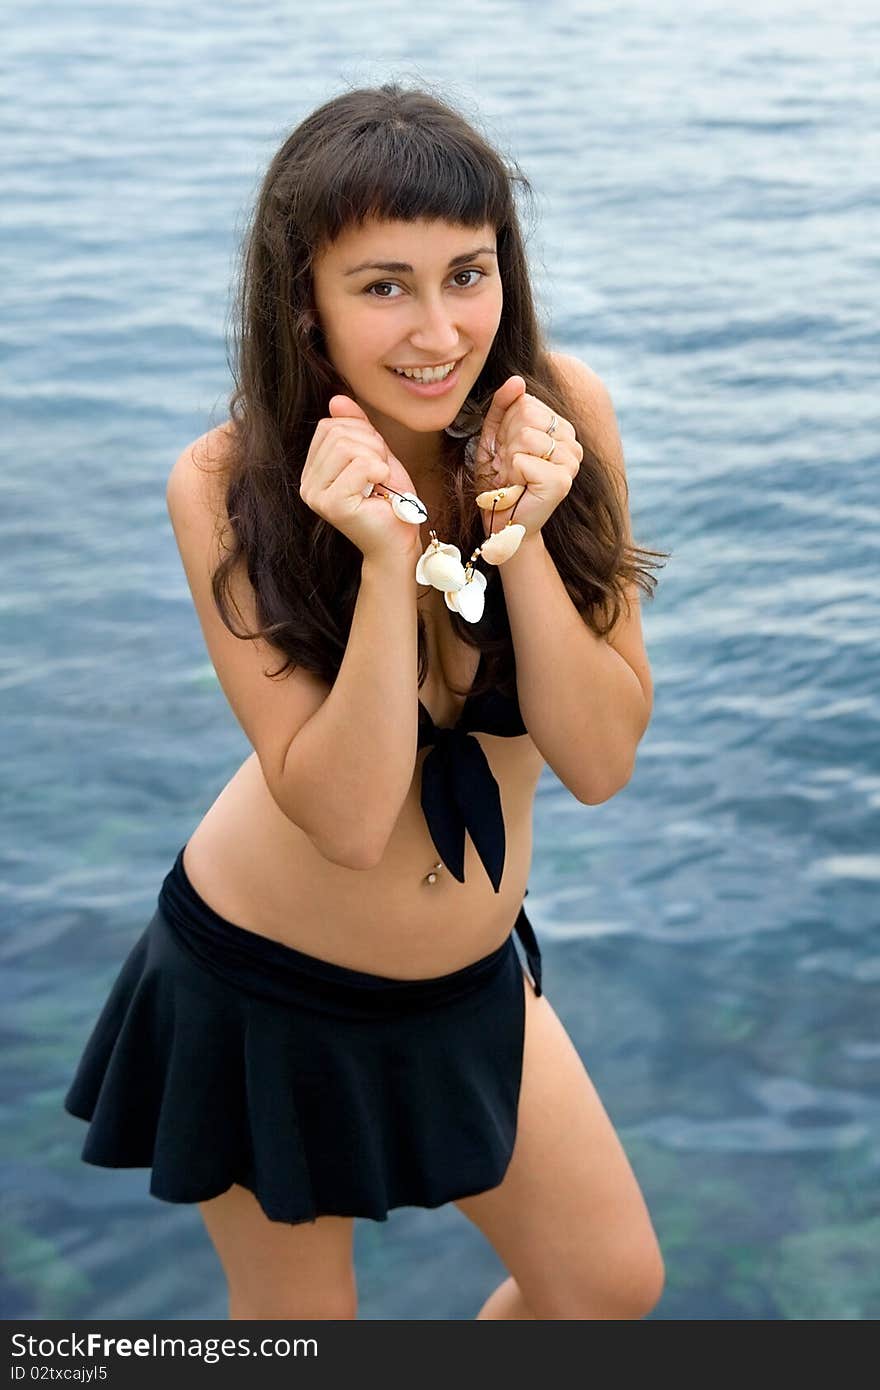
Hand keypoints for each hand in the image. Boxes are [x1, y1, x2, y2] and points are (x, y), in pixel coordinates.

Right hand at [300, 396, 422, 563]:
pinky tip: (381, 489)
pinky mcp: (333, 506)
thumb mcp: (374, 454)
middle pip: (338, 433)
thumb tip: (336, 399)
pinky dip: (380, 470)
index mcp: (312, 471)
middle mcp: (307, 484)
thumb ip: (356, 427)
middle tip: (381, 473)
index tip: (375, 460)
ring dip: (377, 458)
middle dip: (372, 445)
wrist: (399, 539)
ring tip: (380, 481)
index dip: (362, 433)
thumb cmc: (389, 500)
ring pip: (348, 446)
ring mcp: (316, 496)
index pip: (330, 426)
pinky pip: (360, 465)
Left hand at [473, 376, 583, 539]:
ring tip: (515, 477)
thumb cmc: (500, 480)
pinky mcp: (561, 481)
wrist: (502, 520)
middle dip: (507, 443)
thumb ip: (504, 405)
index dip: (506, 428)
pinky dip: (512, 475)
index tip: (509, 452)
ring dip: (509, 460)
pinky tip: (519, 487)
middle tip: (510, 467)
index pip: (526, 402)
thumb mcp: (495, 435)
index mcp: (561, 428)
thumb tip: (517, 379)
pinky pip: (523, 459)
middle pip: (526, 416)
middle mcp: (572, 442)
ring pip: (525, 436)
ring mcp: (571, 462)